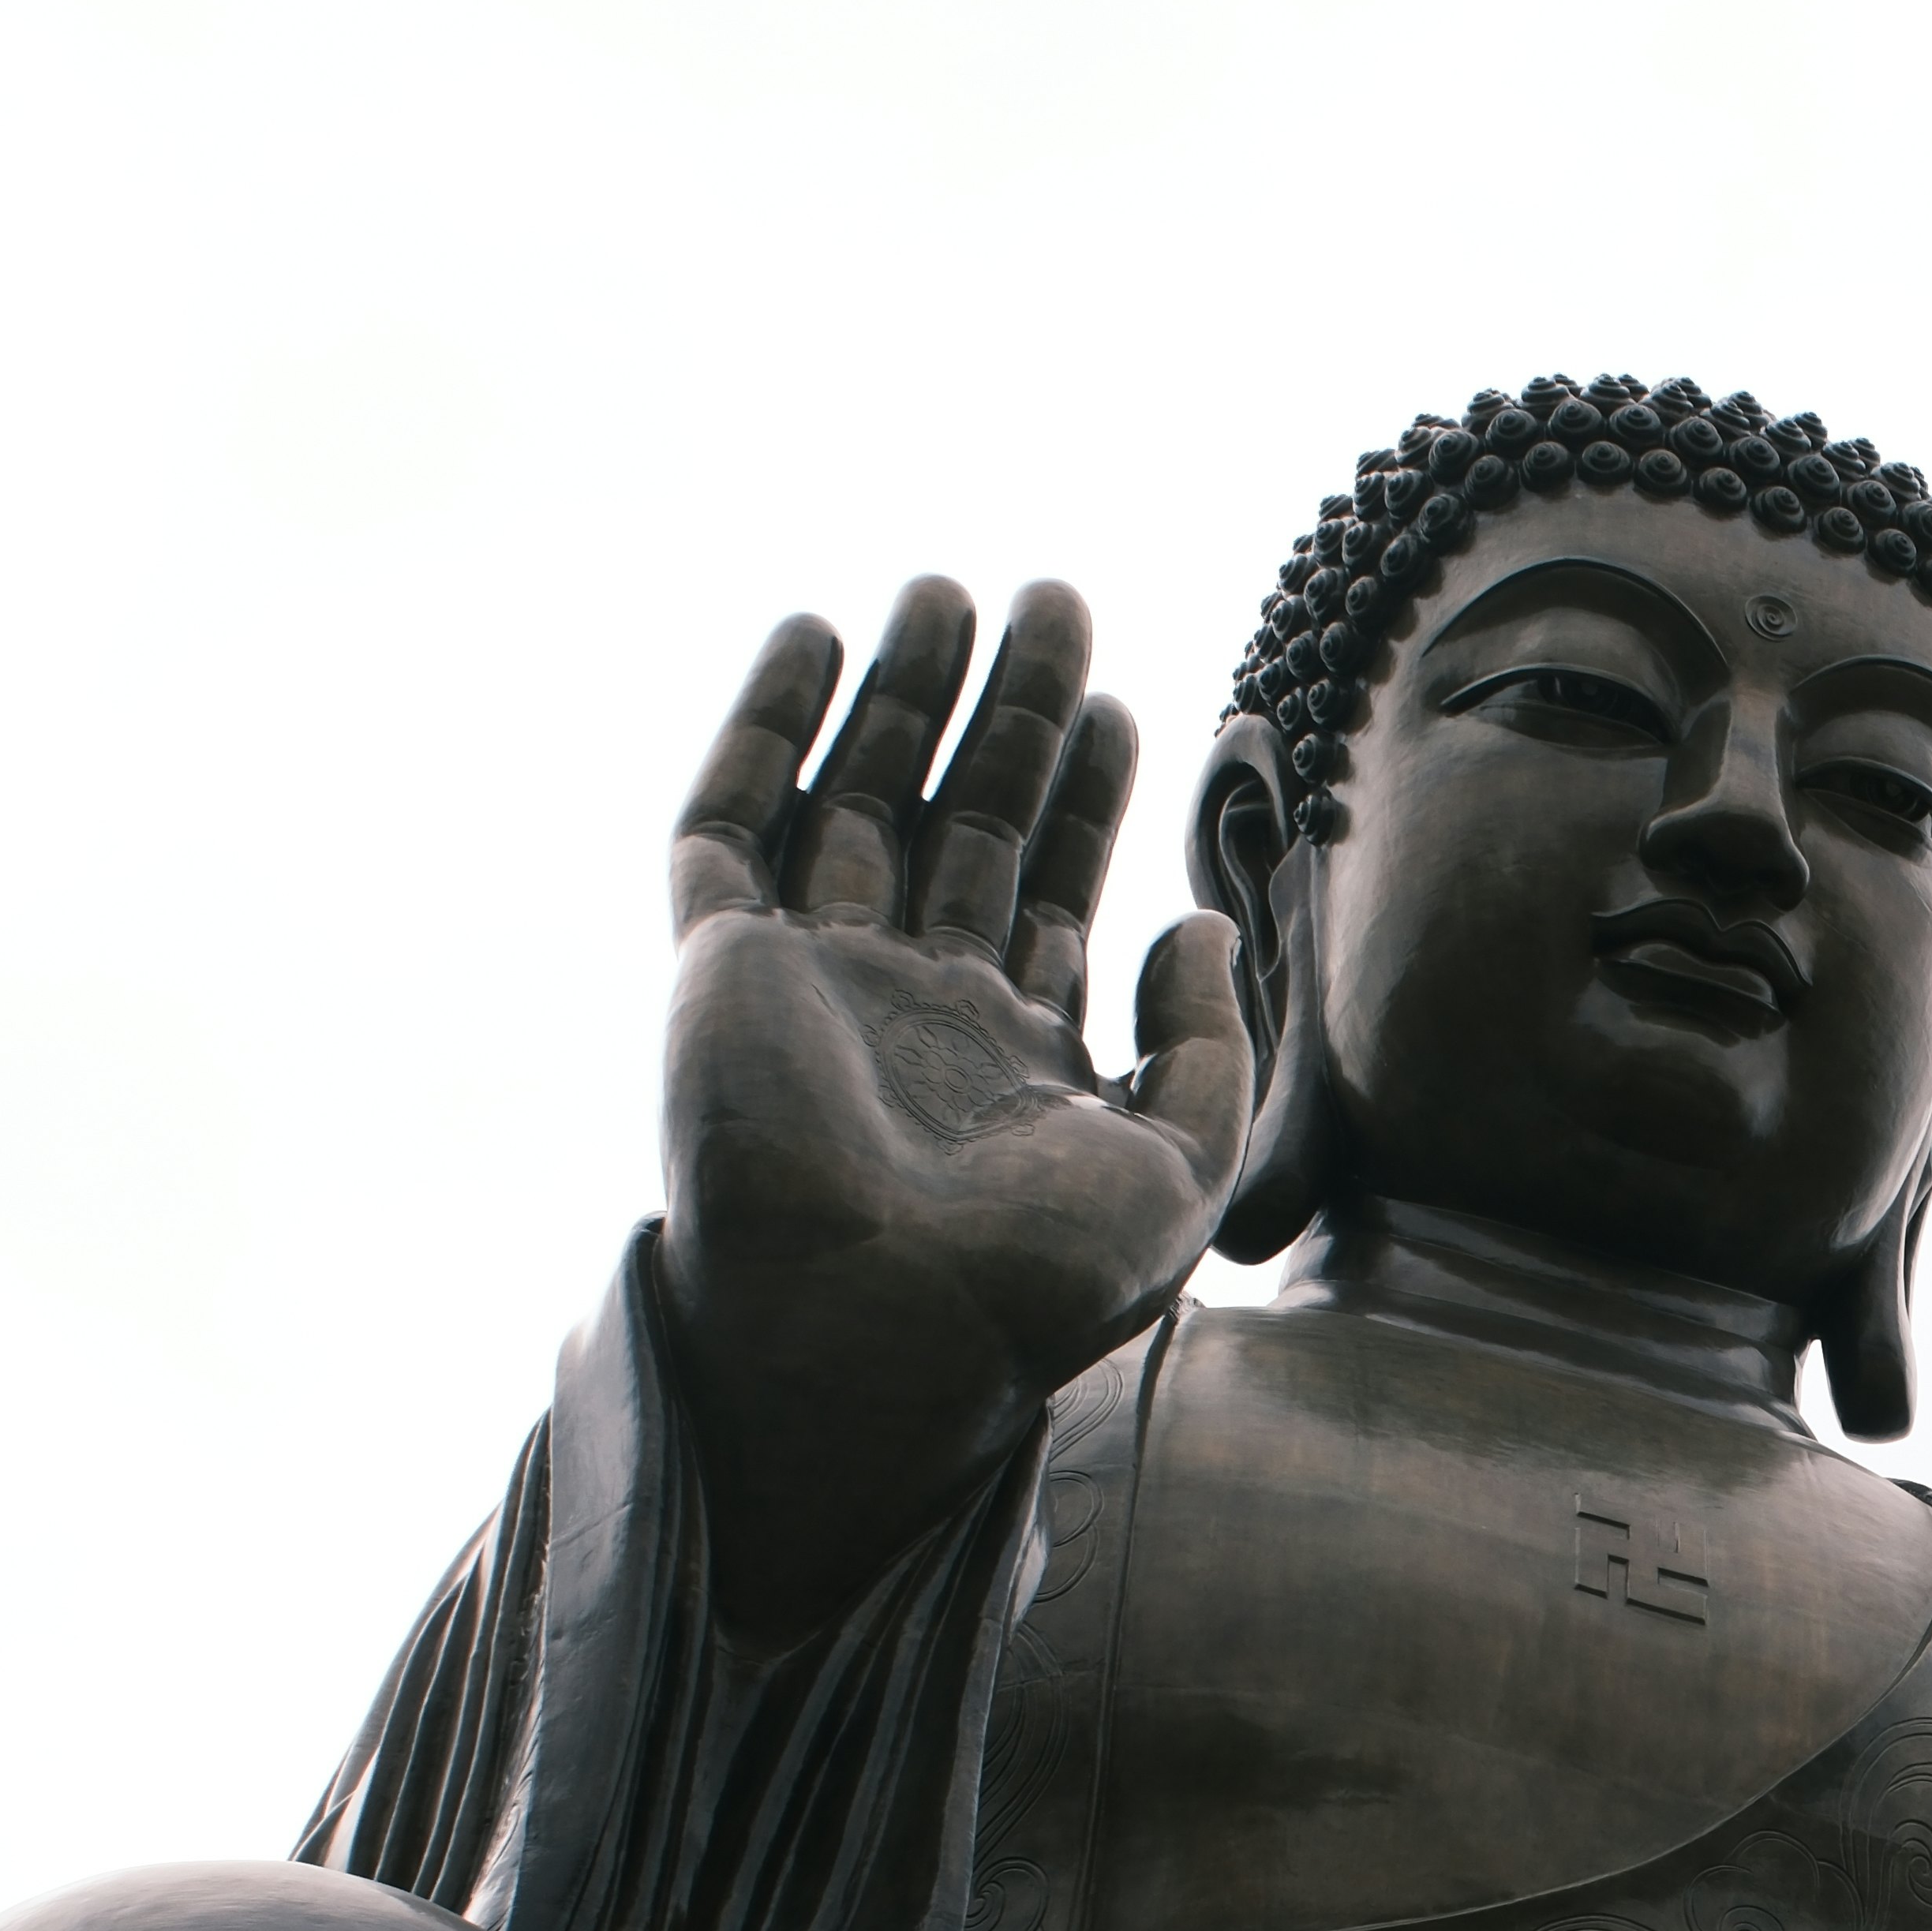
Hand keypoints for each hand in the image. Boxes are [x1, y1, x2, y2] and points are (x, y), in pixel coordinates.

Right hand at [658, 578, 1251, 1630]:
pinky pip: (729, 821)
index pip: (1052, 890)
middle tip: (1055, 598)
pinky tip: (813, 637)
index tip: (1122, 704)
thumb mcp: (1181, 1173)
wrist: (880, 1340)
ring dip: (903, 694)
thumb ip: (1209, 1050)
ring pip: (857, 800)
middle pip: (965, 822)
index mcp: (1010, 1059)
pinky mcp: (722, 964)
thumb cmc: (1031, 1291)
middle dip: (1011, 714)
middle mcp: (908, 1009)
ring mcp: (811, 980)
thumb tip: (1198, 924)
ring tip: (953, 590)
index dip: (1087, 793)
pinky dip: (764, 726)